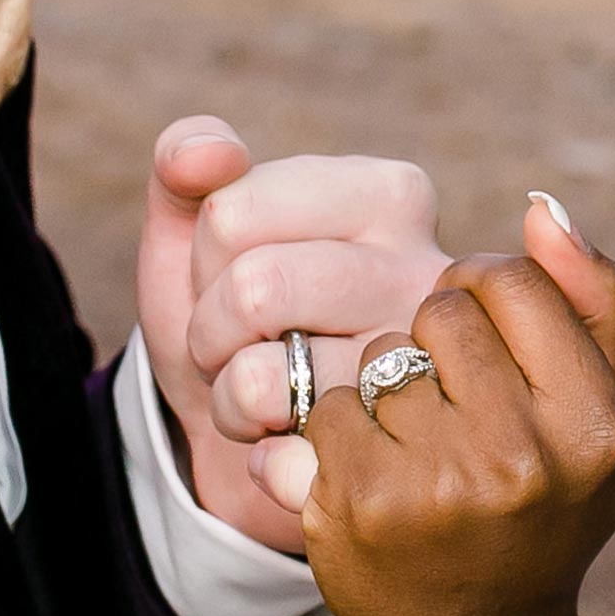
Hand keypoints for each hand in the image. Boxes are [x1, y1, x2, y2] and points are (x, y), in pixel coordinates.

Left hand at [138, 116, 450, 552]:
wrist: (260, 438)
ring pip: (262, 378)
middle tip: (235, 345)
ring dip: (230, 398)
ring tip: (267, 391)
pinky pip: (278, 458)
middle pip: (254, 289)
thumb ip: (185, 169)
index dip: (202, 257)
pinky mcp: (397, 463)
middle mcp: (429, 278)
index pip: (232, 212)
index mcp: (391, 196)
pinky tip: (289, 439)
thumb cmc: (237, 320)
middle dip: (210, 329)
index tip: (234, 274)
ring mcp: (422, 378)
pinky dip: (255, 453)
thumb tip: (206, 152)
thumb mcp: (196, 235)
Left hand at [253, 199, 614, 615]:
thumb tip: (540, 206)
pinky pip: (326, 403)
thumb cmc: (548, 509)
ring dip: (385, 385)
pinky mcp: (357, 506)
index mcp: (595, 425)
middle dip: (434, 339)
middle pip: (440, 311)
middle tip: (446, 398)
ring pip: (379, 353)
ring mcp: (436, 486)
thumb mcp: (606, 415)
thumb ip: (593, 302)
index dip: (483, 292)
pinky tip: (368, 474)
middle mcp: (523, 458)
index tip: (480, 333)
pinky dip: (337, 429)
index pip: (512, 280)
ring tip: (414, 443)